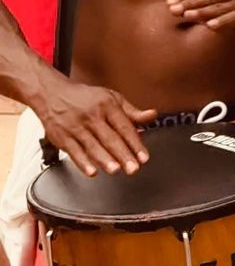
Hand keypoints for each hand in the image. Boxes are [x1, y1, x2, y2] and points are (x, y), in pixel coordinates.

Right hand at [40, 82, 156, 176]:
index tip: (144, 157)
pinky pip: (74, 151)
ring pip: (92, 146)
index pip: (124, 126)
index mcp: (107, 105)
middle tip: (133, 169)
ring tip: (115, 170)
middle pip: (110, 138)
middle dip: (122, 154)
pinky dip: (82, 163)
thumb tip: (152, 115)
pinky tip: (92, 171)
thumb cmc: (85, 98)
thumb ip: (132, 112)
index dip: (135, 143)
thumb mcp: (111, 98)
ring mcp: (75, 127)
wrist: (51, 93)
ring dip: (104, 159)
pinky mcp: (62, 137)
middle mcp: (91, 115)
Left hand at [166, 0, 234, 44]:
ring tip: (188, 16)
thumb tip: (177, 11)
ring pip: (218, 6)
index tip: (169, 4)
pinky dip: (222, 21)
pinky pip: (233, 17)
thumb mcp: (216, 8)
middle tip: (173, 10)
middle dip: (189, 3)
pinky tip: (210, 26)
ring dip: (202, 11)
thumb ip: (199, 8)